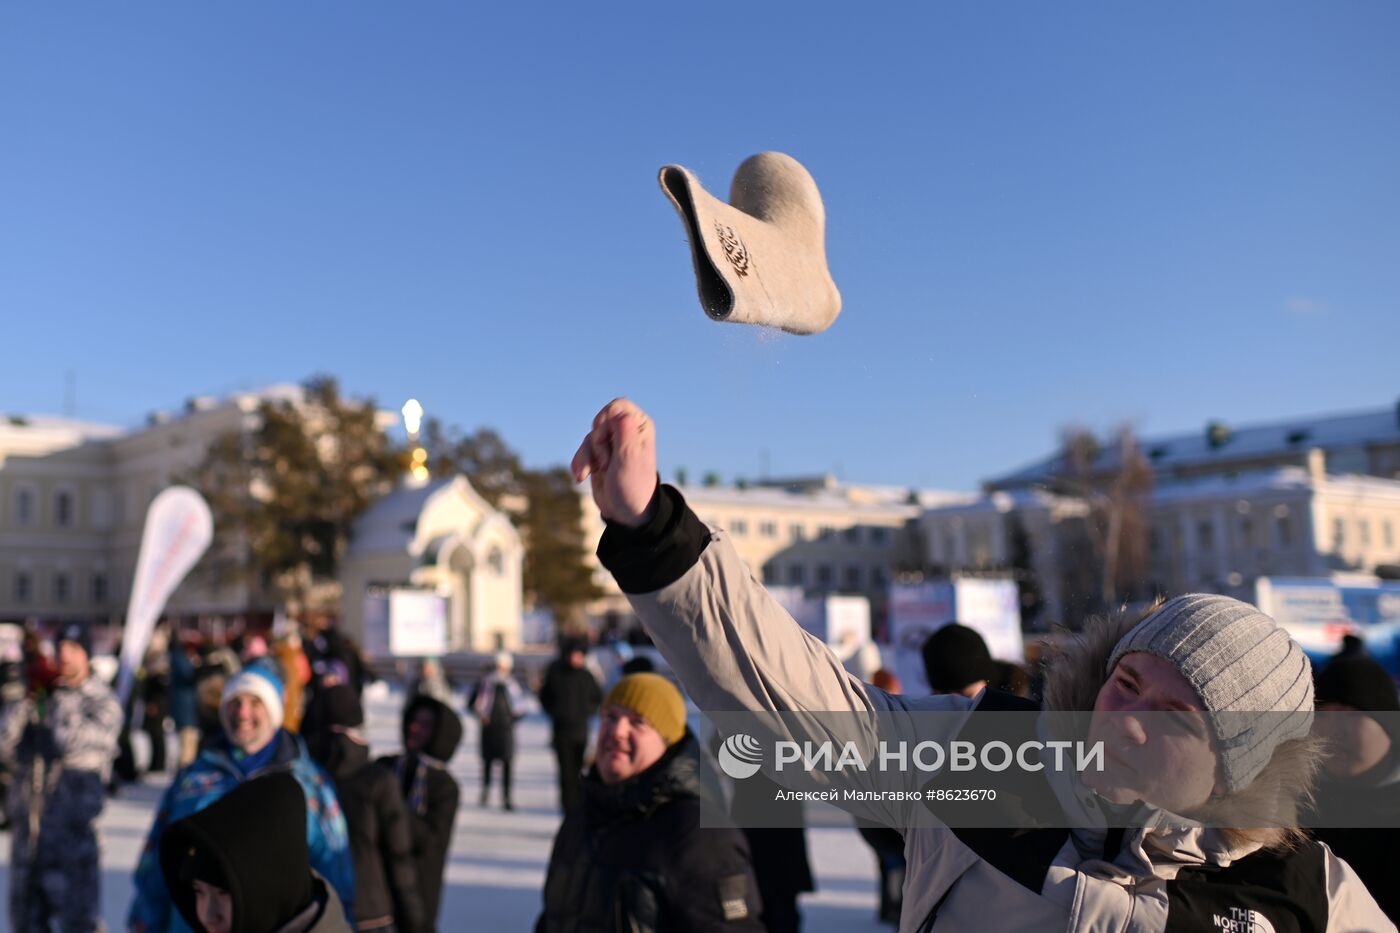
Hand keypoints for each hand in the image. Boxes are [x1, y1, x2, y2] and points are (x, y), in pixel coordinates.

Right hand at [571, 398, 658, 527]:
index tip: (604, 437)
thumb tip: (617, 410)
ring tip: (595, 472)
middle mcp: (626, 431)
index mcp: (640, 426)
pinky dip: (580, 463)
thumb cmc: (633, 486)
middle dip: (597, 443)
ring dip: (587, 457)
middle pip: (599, 422)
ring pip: (588, 438)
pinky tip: (582, 477)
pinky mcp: (599, 455)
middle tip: (608, 463)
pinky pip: (582, 450)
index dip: (605, 420)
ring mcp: (612, 443)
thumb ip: (624, 431)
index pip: (617, 406)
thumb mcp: (629, 458)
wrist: (626, 512)